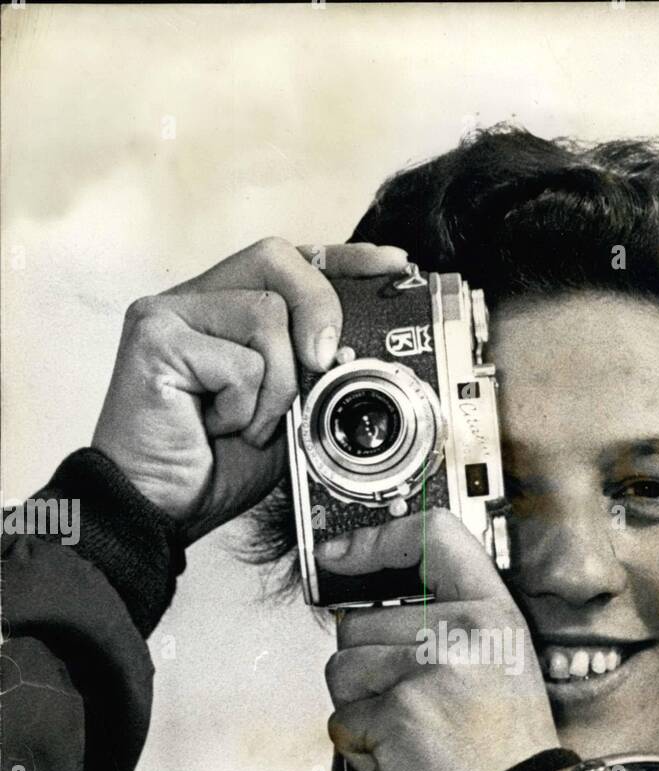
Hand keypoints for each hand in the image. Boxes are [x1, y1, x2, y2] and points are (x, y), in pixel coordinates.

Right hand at [92, 239, 410, 543]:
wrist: (158, 511)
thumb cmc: (212, 467)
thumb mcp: (287, 417)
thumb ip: (313, 376)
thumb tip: (346, 346)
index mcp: (226, 312)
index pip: (289, 262)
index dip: (343, 259)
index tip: (393, 266)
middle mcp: (195, 301)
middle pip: (276, 259)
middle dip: (318, 308)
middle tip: (323, 364)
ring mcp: (169, 313)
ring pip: (266, 312)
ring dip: (277, 385)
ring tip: (246, 424)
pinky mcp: (153, 336)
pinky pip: (238, 360)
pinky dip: (245, 406)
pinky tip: (216, 428)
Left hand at [321, 509, 559, 770]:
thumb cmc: (504, 755)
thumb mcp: (497, 666)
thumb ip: (444, 625)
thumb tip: (360, 608)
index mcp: (495, 613)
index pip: (432, 538)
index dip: (375, 542)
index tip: (341, 555)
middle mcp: (466, 631)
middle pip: (359, 621)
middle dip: (365, 670)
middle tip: (412, 706)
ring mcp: (432, 668)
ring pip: (341, 669)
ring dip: (359, 710)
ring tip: (409, 734)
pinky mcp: (399, 710)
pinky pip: (342, 719)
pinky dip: (361, 749)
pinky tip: (403, 760)